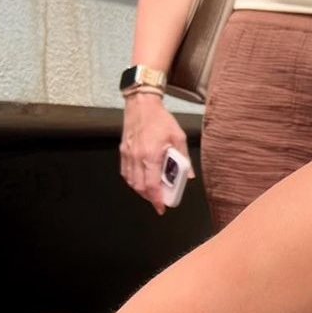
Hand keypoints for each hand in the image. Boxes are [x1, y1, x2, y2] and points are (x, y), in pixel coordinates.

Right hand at [119, 93, 193, 214]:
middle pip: (140, 187)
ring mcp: (128, 155)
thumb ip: (183, 159)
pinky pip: (126, 173)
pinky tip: (142, 180)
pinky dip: (133, 181)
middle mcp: (136, 157)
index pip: (152, 185)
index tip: (162, 207)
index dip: (157, 199)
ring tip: (153, 193)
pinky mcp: (123, 151)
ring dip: (141, 190)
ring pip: (131, 181)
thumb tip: (188, 175)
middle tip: (160, 201)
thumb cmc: (161, 119)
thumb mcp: (179, 137)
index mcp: (151, 155)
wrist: (142, 105)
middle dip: (150, 198)